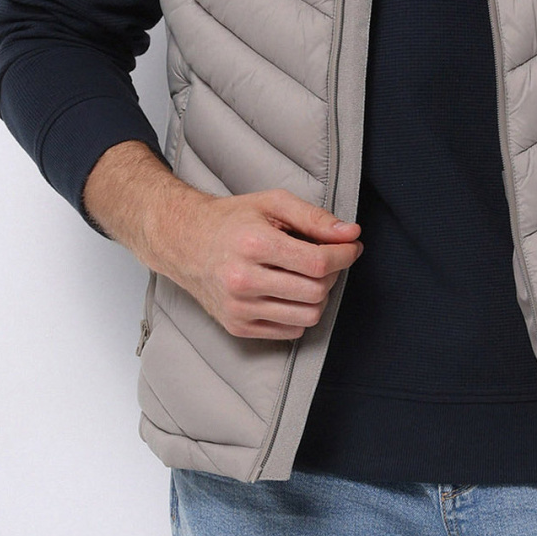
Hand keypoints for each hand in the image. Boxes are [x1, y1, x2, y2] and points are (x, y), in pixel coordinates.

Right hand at [81, 142, 360, 339]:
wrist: (184, 242)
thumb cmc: (232, 220)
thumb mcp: (273, 204)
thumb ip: (315, 218)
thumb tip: (351, 235)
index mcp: (253, 245)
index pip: (319, 263)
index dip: (345, 255)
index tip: (351, 247)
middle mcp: (243, 280)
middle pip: (316, 291)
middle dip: (332, 274)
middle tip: (324, 258)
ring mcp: (238, 308)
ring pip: (308, 316)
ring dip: (318, 296)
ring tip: (307, 276)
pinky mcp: (237, 326)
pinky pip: (291, 331)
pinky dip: (299, 313)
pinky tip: (289, 292)